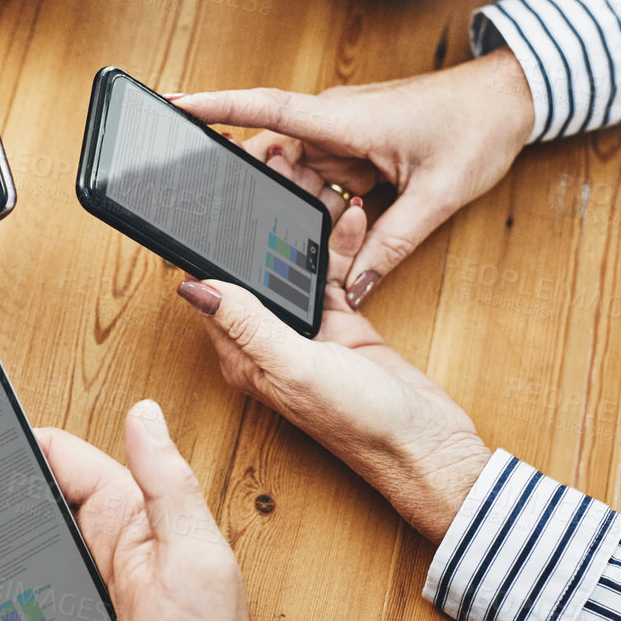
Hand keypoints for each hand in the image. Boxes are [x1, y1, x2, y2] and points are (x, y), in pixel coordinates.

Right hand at [171, 49, 533, 307]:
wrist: (511, 98)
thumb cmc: (476, 127)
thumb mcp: (437, 195)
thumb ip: (391, 244)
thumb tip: (354, 287)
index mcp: (343, 119)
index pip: (264, 109)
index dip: (214, 107)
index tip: (171, 105)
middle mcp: (332, 122)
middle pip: (270, 157)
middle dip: (257, 194)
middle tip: (245, 233)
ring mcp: (341, 135)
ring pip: (294, 176)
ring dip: (295, 208)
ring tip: (304, 241)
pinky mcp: (353, 148)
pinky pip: (319, 181)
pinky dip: (318, 207)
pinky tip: (330, 233)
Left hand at [175, 196, 489, 543]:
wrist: (426, 446)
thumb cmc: (360, 423)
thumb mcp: (296, 368)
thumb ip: (248, 325)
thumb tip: (194, 287)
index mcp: (244, 355)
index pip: (214, 289)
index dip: (214, 244)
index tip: (219, 200)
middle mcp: (270, 343)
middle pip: (254, 270)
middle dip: (262, 223)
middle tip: (276, 173)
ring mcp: (308, 333)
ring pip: (295, 266)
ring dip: (303, 228)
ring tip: (313, 184)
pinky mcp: (343, 325)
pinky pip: (332, 273)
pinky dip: (340, 245)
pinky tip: (351, 215)